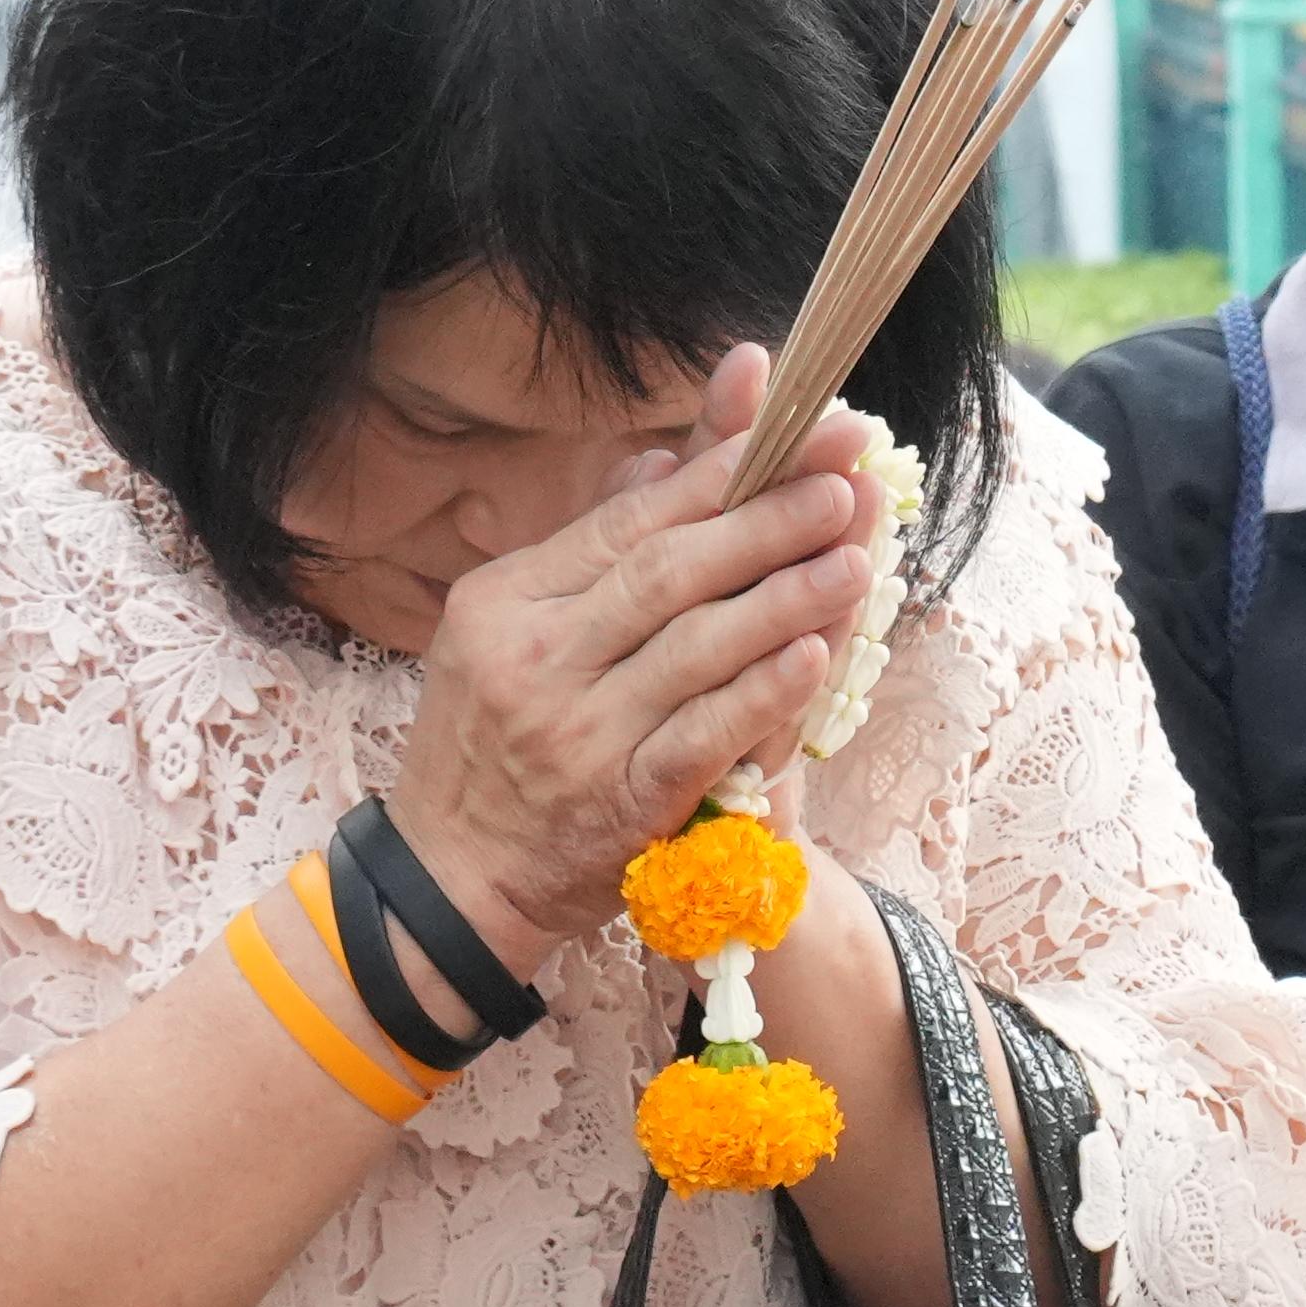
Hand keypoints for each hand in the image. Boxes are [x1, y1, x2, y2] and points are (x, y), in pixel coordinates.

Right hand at [379, 349, 888, 972]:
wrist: (450, 878)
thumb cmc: (493, 738)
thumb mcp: (512, 629)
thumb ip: (597, 543)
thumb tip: (667, 455)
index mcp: (508, 599)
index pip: (629, 519)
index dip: (722, 470)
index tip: (802, 428)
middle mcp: (537, 658)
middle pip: (669, 571)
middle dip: (766, 519)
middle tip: (845, 478)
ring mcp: (578, 732)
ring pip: (695, 647)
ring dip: (784, 598)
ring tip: (856, 555)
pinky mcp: (621, 800)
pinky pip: (703, 735)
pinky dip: (762, 694)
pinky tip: (818, 656)